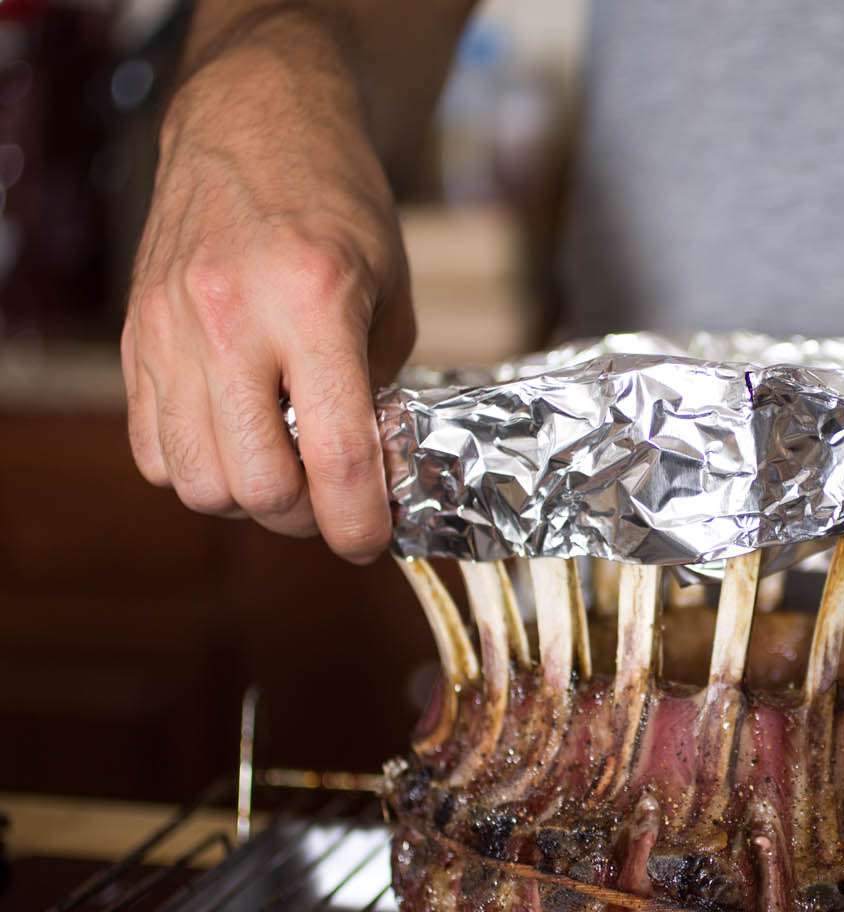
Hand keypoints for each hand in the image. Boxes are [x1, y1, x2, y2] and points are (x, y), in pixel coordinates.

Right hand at [123, 36, 414, 561]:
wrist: (253, 124)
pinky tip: (235, 438)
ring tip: (283, 468)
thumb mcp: (391, 295)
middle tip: (331, 500)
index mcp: (313, 304)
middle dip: (301, 517)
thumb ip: (378, 392)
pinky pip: (151, 447)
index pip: (334, 458)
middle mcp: (231, 319)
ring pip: (193, 481)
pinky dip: (196, 467)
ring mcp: (170, 328)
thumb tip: (367, 480)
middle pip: (252, 487)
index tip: (371, 540)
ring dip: (245, 499)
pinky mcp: (135, 336)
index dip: (358, 523)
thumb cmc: (339, 206)